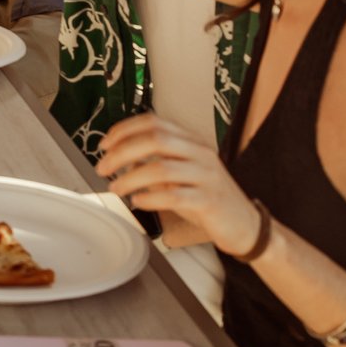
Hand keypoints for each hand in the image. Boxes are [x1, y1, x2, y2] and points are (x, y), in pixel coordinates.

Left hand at [94, 114, 261, 255]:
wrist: (243, 224)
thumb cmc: (207, 198)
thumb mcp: (180, 174)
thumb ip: (155, 163)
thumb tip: (120, 157)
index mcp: (192, 141)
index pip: (154, 122)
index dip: (124, 130)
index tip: (104, 144)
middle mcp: (200, 153)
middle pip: (155, 140)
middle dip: (121, 152)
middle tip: (102, 167)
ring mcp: (206, 175)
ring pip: (161, 168)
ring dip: (131, 178)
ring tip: (116, 188)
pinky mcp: (209, 200)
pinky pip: (174, 196)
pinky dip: (150, 198)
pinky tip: (138, 202)